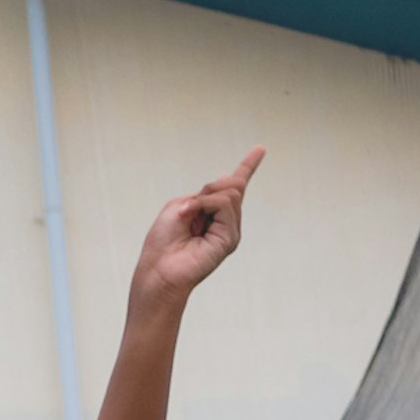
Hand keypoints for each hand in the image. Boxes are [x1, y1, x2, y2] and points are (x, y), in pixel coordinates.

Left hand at [132, 149, 262, 309]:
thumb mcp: (179, 207)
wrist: (158, 269)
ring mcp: (230, 230)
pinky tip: (195, 221)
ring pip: (230, 193)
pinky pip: (225, 205)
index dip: (247, 166)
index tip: (260, 149)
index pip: (234, 187)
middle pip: (231, 185)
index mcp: (211, 211)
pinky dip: (206, 205)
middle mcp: (225, 220)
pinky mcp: (230, 239)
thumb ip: (202, 195)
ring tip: (189, 217)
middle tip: (188, 209)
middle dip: (208, 188)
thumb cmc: (163, 242)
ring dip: (205, 198)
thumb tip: (226, 183)